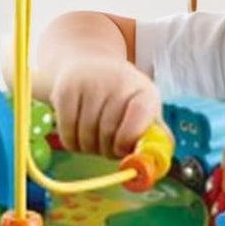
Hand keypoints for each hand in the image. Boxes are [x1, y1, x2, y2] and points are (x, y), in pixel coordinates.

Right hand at [46, 56, 161, 159]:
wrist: (88, 66)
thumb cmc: (121, 96)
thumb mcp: (143, 109)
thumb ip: (153, 135)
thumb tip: (157, 159)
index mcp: (144, 90)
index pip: (138, 117)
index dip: (128, 139)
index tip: (122, 150)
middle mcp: (118, 81)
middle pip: (108, 132)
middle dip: (107, 149)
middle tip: (107, 147)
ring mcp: (90, 83)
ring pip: (86, 135)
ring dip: (89, 148)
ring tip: (93, 139)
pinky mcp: (66, 90)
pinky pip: (67, 132)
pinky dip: (72, 142)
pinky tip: (78, 134)